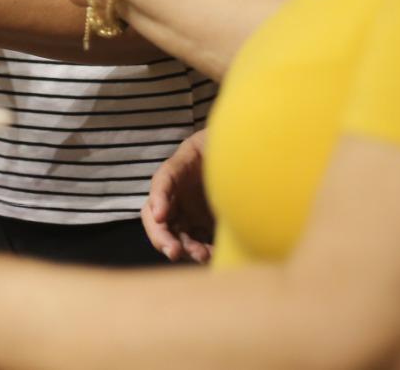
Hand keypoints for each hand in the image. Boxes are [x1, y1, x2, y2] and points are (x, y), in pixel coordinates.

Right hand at [141, 129, 214, 262]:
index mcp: (179, 170)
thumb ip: (213, 151)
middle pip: (158, 218)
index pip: (162, 182)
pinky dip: (202, 253)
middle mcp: (178, 195)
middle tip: (174, 251)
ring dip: (184, 248)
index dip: (158, 198)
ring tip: (202, 255)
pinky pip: (198, 243)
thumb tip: (222, 165)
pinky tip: (214, 256)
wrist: (240, 156)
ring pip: (176, 235)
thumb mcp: (216, 144)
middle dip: (162, 237)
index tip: (160, 216)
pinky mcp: (205, 227)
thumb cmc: (224, 146)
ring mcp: (190, 213)